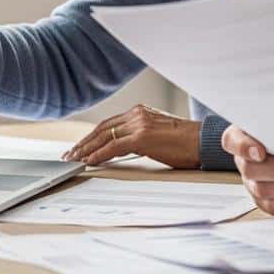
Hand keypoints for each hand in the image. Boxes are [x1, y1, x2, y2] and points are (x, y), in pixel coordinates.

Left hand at [63, 104, 201, 167]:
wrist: (203, 141)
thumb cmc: (185, 142)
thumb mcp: (158, 135)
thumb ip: (139, 136)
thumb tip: (121, 148)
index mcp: (141, 112)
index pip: (109, 124)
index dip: (92, 136)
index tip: (80, 146)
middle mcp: (137, 114)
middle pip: (102, 128)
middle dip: (84, 143)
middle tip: (70, 154)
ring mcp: (139, 124)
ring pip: (104, 136)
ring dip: (86, 149)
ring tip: (75, 159)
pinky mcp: (142, 137)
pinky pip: (113, 146)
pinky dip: (99, 154)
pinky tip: (90, 161)